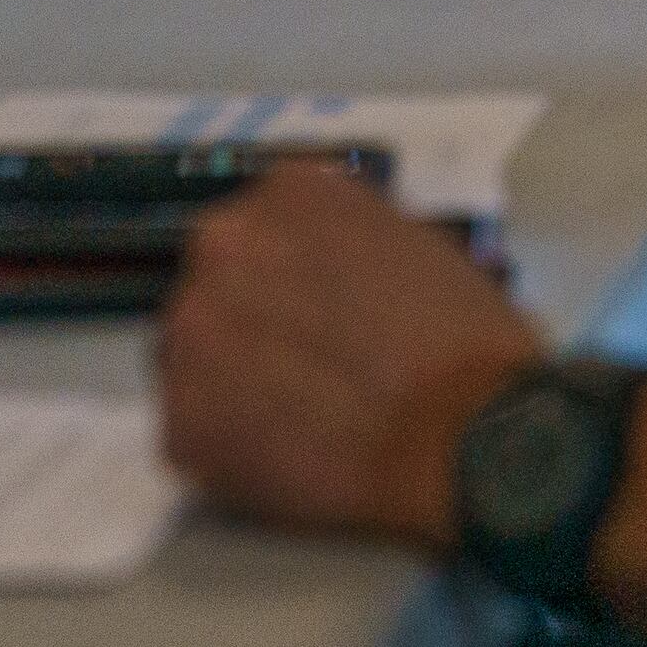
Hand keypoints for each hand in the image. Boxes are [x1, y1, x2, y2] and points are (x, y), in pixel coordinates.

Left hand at [158, 166, 547, 550]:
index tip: (313, 308)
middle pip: (218, 284)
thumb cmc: (463, 341)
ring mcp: (190, 335)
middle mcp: (223, 247)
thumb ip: (345, 239)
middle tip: (310, 363)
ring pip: (197, 356)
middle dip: (253, 322)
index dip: (288, 274)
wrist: (465, 433)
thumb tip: (322, 267)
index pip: (261, 225)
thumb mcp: (416, 241)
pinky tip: (292, 451)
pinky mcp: (181, 421)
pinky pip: (194, 427)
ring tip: (304, 414)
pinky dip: (231, 443)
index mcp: (286, 194)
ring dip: (236, 380)